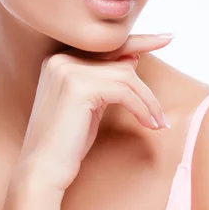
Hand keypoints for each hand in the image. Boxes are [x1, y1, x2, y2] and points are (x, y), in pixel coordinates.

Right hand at [17, 33, 173, 193]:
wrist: (42, 171)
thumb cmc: (67, 142)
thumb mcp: (90, 104)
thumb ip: (106, 79)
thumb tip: (134, 57)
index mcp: (60, 59)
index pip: (107, 46)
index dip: (140, 41)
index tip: (166, 38)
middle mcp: (61, 59)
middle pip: (121, 62)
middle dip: (146, 89)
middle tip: (162, 114)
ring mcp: (68, 70)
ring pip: (126, 76)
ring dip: (148, 102)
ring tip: (157, 123)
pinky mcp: (78, 87)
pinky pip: (124, 92)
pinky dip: (142, 108)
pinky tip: (148, 124)